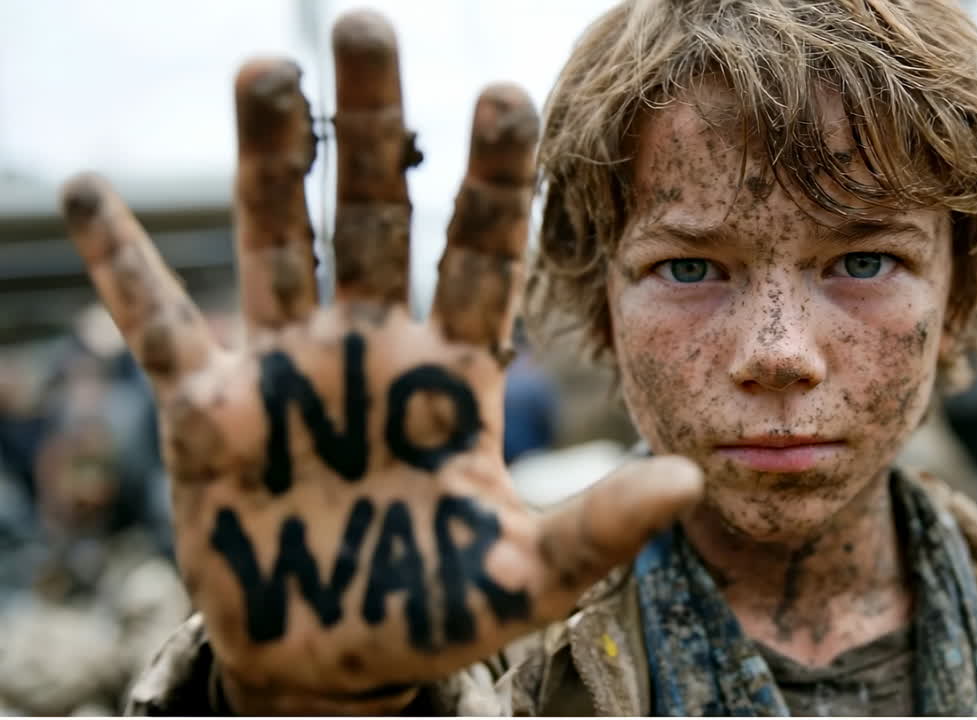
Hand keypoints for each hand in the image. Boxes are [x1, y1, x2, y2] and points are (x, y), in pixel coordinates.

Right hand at [59, 10, 701, 713]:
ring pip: (279, 243)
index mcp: (455, 373)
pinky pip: (157, 326)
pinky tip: (88, 195)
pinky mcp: (206, 413)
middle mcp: (374, 349)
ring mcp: (287, 372)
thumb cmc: (437, 611)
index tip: (506, 95)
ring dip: (267, 162)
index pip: (482, 254)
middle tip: (367, 24)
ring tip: (264, 71)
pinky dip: (120, 268)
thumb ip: (600, 527)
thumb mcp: (527, 575)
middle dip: (373, 126)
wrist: (339, 656)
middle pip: (374, 215)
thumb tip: (693, 483)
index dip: (494, 180)